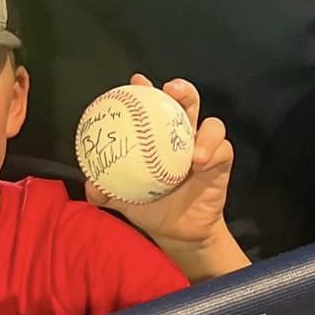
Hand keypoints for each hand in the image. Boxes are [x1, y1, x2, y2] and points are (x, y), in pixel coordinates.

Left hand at [87, 76, 236, 251]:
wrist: (176, 233)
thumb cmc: (150, 207)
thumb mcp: (122, 198)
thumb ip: (105, 191)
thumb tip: (91, 185)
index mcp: (157, 135)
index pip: (152, 105)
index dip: (145, 89)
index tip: (136, 82)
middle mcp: (181, 135)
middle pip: (187, 101)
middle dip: (181, 89)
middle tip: (170, 91)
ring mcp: (204, 147)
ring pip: (212, 123)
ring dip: (203, 128)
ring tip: (191, 144)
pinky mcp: (221, 162)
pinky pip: (223, 150)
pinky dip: (212, 151)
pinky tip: (198, 162)